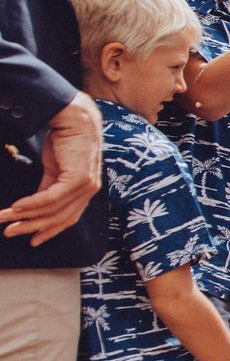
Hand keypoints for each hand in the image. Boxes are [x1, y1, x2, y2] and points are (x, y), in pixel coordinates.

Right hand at [0, 92, 102, 245]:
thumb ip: (48, 187)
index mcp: (85, 191)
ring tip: (4, 218)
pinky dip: (32, 204)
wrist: (73, 120)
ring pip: (52, 210)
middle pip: (59, 218)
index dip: (49, 230)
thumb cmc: (64, 142)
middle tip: (9, 232)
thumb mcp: (55, 169)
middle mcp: (89, 191)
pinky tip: (16, 207)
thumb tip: (34, 205)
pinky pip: (51, 198)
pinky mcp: (78, 178)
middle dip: (31, 227)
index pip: (68, 218)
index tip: (32, 240)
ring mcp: (86, 186)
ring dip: (25, 216)